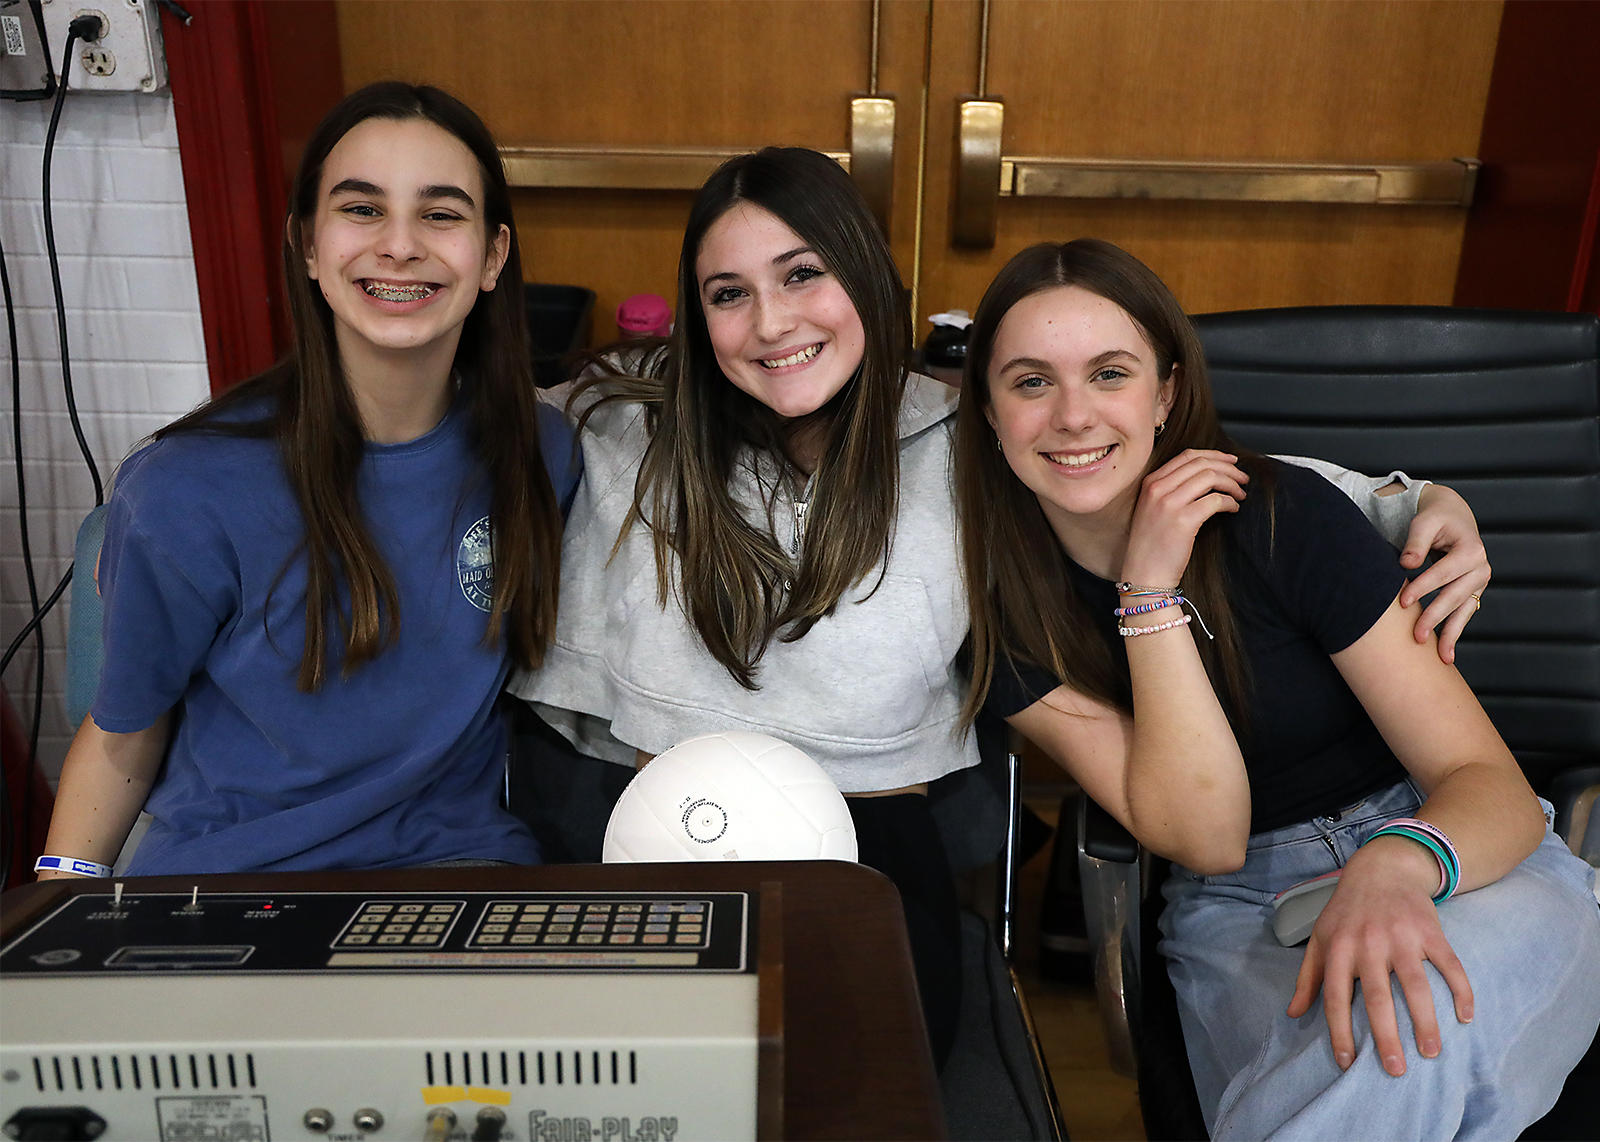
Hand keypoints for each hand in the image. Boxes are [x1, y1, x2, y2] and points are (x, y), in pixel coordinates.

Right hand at [1121, 450, 1247, 587]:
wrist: (1144, 574)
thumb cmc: (1151, 547)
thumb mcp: (1153, 510)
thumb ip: (1171, 490)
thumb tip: (1206, 477)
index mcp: (1150, 483)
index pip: (1187, 456)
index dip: (1214, 456)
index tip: (1229, 462)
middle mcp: (1158, 489)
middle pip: (1202, 464)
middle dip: (1228, 468)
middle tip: (1242, 478)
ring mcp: (1169, 503)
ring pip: (1211, 478)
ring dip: (1232, 484)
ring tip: (1240, 494)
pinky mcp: (1184, 520)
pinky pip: (1216, 500)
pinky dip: (1230, 502)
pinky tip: (1233, 508)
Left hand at [1287, 836, 1472, 1075]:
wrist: (1381, 869)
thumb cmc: (1346, 912)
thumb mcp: (1320, 938)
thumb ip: (1308, 977)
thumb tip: (1293, 1013)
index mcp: (1338, 949)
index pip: (1335, 996)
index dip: (1340, 1031)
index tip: (1348, 1063)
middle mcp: (1368, 944)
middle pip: (1376, 997)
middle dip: (1386, 1036)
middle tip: (1394, 1069)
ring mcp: (1401, 937)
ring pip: (1415, 986)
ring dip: (1425, 1021)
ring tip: (1431, 1052)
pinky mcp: (1429, 931)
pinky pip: (1449, 965)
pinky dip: (1460, 990)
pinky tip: (1465, 1017)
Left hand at [1397, 484, 1489, 663]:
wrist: (1452, 517)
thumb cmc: (1435, 519)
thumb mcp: (1425, 522)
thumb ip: (1416, 542)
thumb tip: (1407, 564)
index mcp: (1471, 550)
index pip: (1443, 573)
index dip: (1423, 588)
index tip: (1402, 602)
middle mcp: (1481, 568)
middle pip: (1454, 596)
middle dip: (1435, 617)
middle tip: (1416, 636)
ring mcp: (1479, 582)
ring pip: (1464, 611)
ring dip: (1450, 634)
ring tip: (1441, 656)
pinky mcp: (1473, 591)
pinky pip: (1464, 614)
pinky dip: (1455, 632)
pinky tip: (1447, 653)